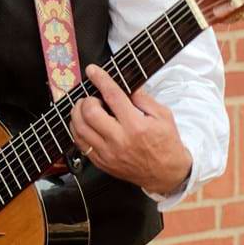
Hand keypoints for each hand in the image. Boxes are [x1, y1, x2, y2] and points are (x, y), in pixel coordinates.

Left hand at [68, 65, 192, 194]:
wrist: (166, 173)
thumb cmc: (166, 143)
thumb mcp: (163, 115)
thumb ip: (143, 99)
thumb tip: (127, 85)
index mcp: (136, 125)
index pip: (113, 96)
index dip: (101, 80)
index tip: (92, 71)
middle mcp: (119, 140)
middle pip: (90, 113)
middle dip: (87, 99)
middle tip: (92, 97)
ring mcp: (108, 153)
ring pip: (79, 129)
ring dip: (77, 113)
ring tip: (85, 108)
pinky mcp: (101, 163)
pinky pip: (80, 144)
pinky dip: (77, 130)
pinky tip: (83, 124)